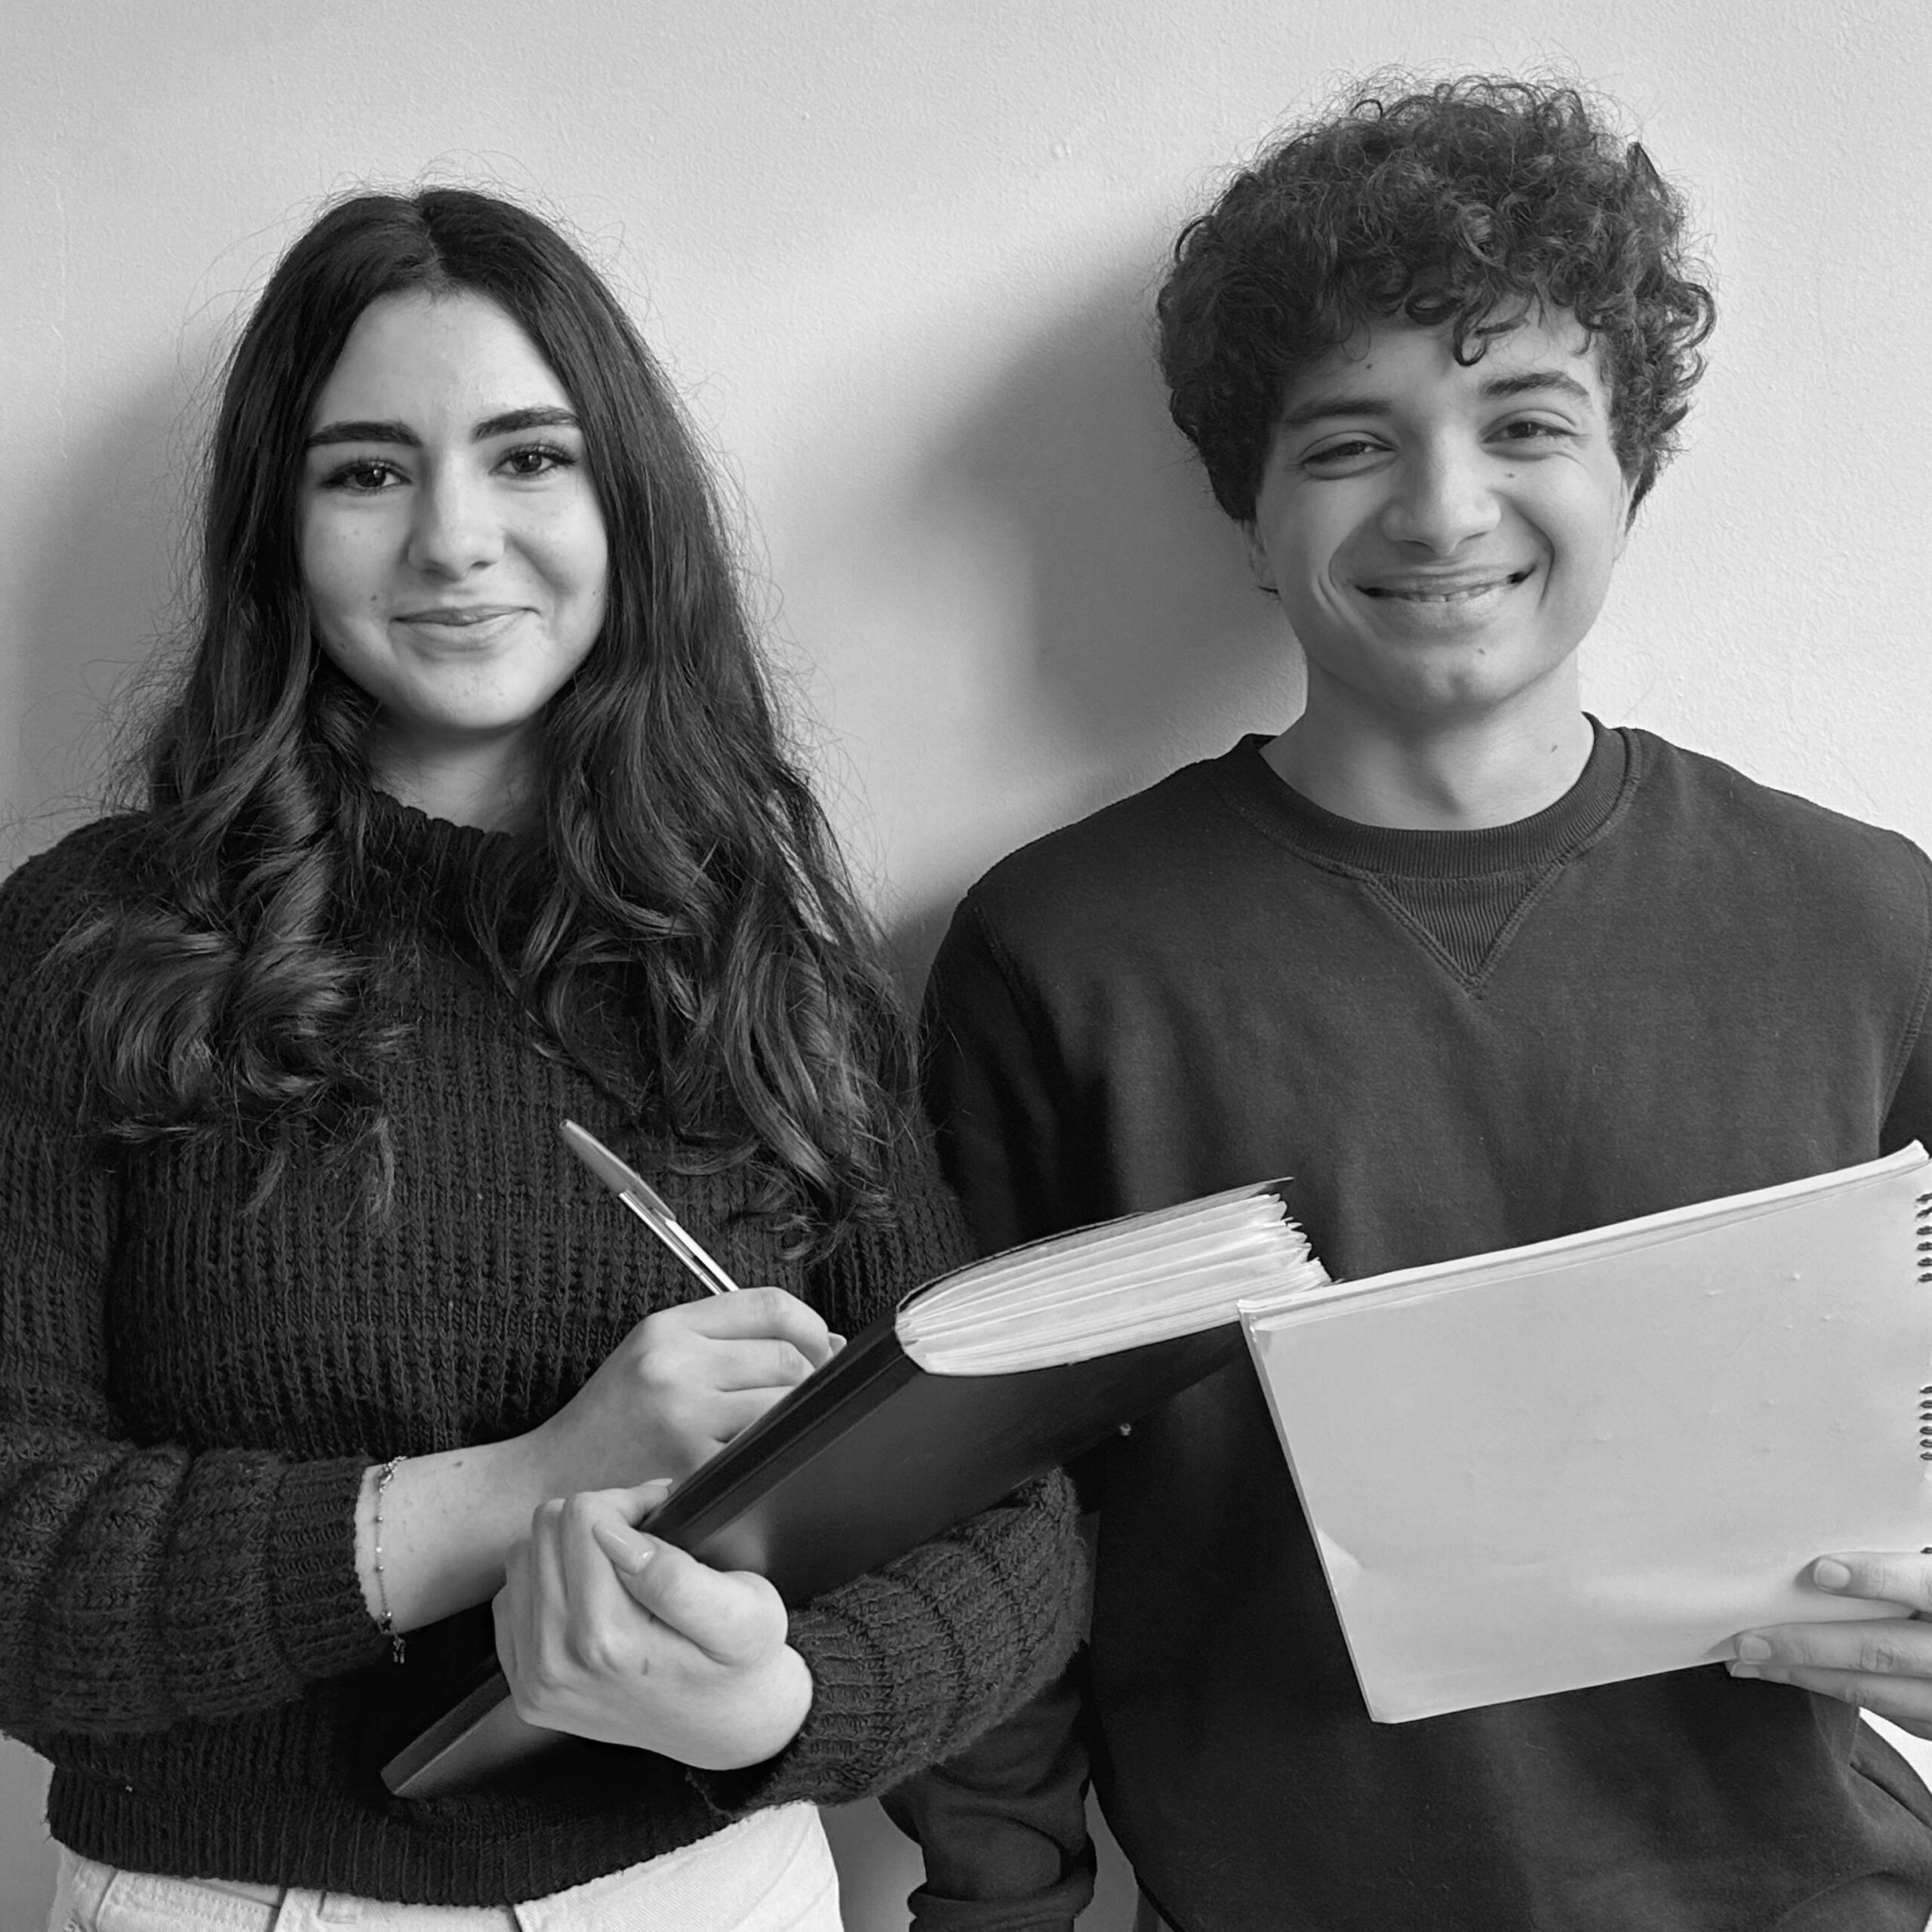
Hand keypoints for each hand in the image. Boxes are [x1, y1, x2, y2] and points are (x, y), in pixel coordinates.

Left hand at [495, 1482, 813, 1768]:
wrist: (723, 1728)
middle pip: (546, 1528)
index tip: (658, 1519)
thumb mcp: (744, 1613)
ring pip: (524, 1554)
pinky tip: (589, 1600)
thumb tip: (612, 1536)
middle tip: (642, 1541)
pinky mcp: (525, 1689)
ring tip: (616, 1569)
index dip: (628, 1502)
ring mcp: (535, 1681)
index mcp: (608, 1641)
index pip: (582, 1517)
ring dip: (568, 1550)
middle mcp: (558, 1664)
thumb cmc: (739, 1664)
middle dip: (597, 1520)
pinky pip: (511, 1597)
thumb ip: (676, 1574)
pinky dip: (548, 1585)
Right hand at [529, 1287, 838, 1492]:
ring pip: (782, 1404)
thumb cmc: (611, 1420)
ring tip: (787, 1430)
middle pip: (785, 1356)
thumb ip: (727, 1340)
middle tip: (812, 1400)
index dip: (811, 1326)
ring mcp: (683, 1415)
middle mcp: (675, 1363)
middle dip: (813, 1378)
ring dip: (798, 1418)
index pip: (769, 1305)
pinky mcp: (690, 1465)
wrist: (549, 1478)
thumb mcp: (654, 1355)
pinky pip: (761, 1451)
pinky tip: (766, 1461)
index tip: (824, 1348)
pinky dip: (775, 1453)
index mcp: (667, 1327)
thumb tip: (823, 1343)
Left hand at [1729, 1552, 1931, 1736]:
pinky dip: (1834, 1692)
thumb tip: (1828, 1551)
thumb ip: (1905, 1566)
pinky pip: (1887, 1711)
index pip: (1926, 1585)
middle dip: (1809, 1645)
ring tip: (1748, 1660)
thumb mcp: (1931, 1575)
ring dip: (1805, 1676)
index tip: (1821, 1570)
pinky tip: (1791, 1677)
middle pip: (1884, 1649)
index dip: (1877, 1577)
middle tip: (1749, 1638)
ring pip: (1875, 1690)